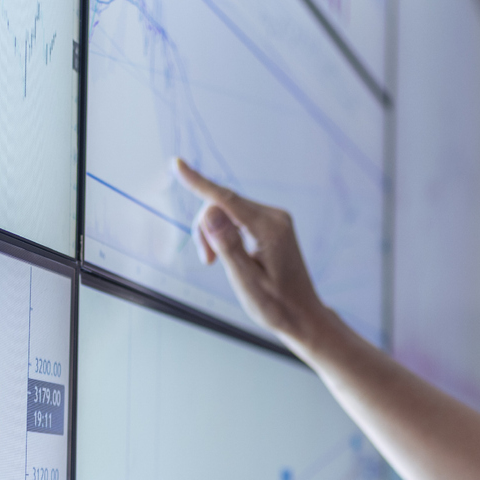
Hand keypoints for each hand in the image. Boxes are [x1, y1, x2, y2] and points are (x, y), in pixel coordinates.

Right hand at [172, 159, 332, 348]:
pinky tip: (231, 255)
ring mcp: (274, 218)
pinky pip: (237, 216)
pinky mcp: (270, 223)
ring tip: (216, 262)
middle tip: (206, 261)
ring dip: (214, 233)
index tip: (176, 164)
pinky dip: (224, 233)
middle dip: (205, 228)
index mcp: (269, 229)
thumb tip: (209, 212)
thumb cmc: (276, 305)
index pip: (226, 199)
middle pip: (222, 204)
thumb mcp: (246, 282)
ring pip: (227, 210)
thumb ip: (228, 246)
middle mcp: (274, 216)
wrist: (302, 315)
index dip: (198, 182)